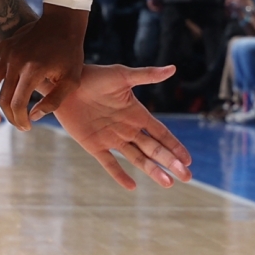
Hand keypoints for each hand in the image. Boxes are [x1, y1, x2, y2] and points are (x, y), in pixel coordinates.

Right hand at [0, 4, 89, 128]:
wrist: (61, 22)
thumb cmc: (70, 53)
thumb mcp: (72, 80)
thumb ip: (54, 101)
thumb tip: (34, 117)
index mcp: (33, 70)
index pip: (17, 103)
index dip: (20, 120)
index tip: (27, 127)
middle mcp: (15, 61)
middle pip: (2, 98)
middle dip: (9, 116)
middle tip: (18, 125)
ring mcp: (5, 53)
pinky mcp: (0, 48)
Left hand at [51, 63, 191, 188]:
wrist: (66, 85)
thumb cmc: (95, 76)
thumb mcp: (122, 75)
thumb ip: (147, 75)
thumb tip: (173, 68)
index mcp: (136, 114)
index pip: (161, 133)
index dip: (175, 145)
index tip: (188, 159)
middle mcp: (127, 129)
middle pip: (154, 149)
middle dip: (170, 162)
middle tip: (187, 176)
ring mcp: (112, 138)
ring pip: (137, 158)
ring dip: (152, 170)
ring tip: (168, 184)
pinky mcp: (94, 145)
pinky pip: (110, 163)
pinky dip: (120, 175)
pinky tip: (132, 187)